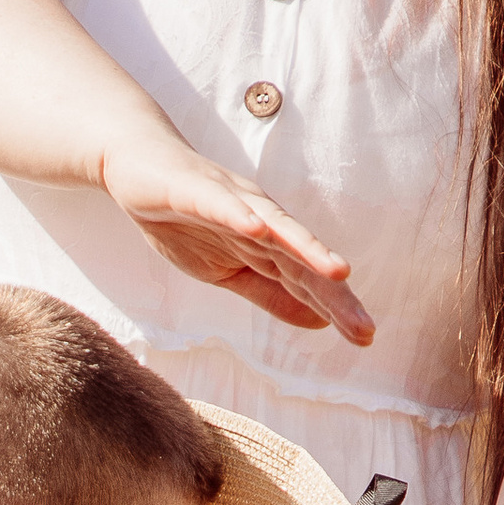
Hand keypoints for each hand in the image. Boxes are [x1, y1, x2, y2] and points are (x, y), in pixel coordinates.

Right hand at [98, 135, 374, 343]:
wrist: (138, 166)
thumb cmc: (186, 219)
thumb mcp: (228, 272)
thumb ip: (270, 295)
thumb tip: (318, 322)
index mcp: (267, 245)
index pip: (307, 281)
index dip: (335, 309)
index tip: (365, 338)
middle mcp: (261, 220)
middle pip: (302, 259)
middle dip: (333, 293)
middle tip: (364, 328)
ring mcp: (232, 202)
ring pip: (276, 227)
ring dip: (307, 248)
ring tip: (337, 272)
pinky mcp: (198, 189)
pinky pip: (222, 205)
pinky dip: (240, 216)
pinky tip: (260, 229)